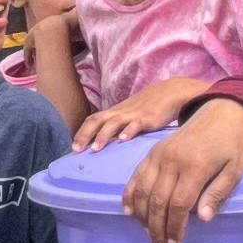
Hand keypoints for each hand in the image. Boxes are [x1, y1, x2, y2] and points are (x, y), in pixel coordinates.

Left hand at [74, 79, 204, 150]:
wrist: (169, 92)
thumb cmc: (147, 107)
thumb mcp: (128, 115)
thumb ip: (117, 126)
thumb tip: (103, 142)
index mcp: (114, 112)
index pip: (93, 119)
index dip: (81, 132)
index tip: (73, 147)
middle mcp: (120, 112)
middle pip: (97, 120)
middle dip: (85, 134)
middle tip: (77, 149)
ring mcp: (133, 114)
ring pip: (114, 123)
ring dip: (103, 135)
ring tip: (96, 149)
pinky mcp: (147, 118)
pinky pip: (136, 124)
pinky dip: (129, 131)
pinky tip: (124, 139)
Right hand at [123, 100, 242, 242]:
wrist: (221, 111)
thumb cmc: (232, 145)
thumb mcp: (235, 170)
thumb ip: (218, 193)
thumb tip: (203, 219)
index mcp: (195, 166)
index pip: (179, 204)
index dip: (174, 227)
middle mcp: (171, 160)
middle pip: (157, 201)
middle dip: (157, 228)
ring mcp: (158, 155)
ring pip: (143, 190)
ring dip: (142, 216)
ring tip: (148, 235)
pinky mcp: (151, 151)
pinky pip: (136, 176)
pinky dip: (130, 195)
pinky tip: (130, 212)